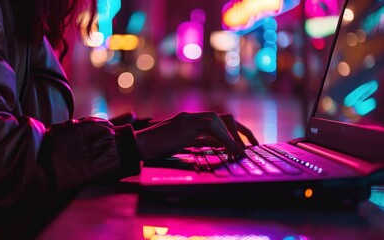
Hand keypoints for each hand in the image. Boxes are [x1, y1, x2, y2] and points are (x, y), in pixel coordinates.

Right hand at [134, 112, 256, 160]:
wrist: (136, 146)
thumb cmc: (157, 148)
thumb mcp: (182, 143)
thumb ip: (200, 141)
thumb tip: (219, 146)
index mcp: (193, 120)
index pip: (220, 121)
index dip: (236, 131)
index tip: (246, 144)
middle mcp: (193, 117)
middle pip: (224, 118)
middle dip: (241, 132)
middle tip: (252, 147)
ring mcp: (188, 119)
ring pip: (219, 122)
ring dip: (234, 138)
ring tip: (241, 153)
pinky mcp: (185, 126)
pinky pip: (211, 130)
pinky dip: (226, 141)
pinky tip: (232, 152)